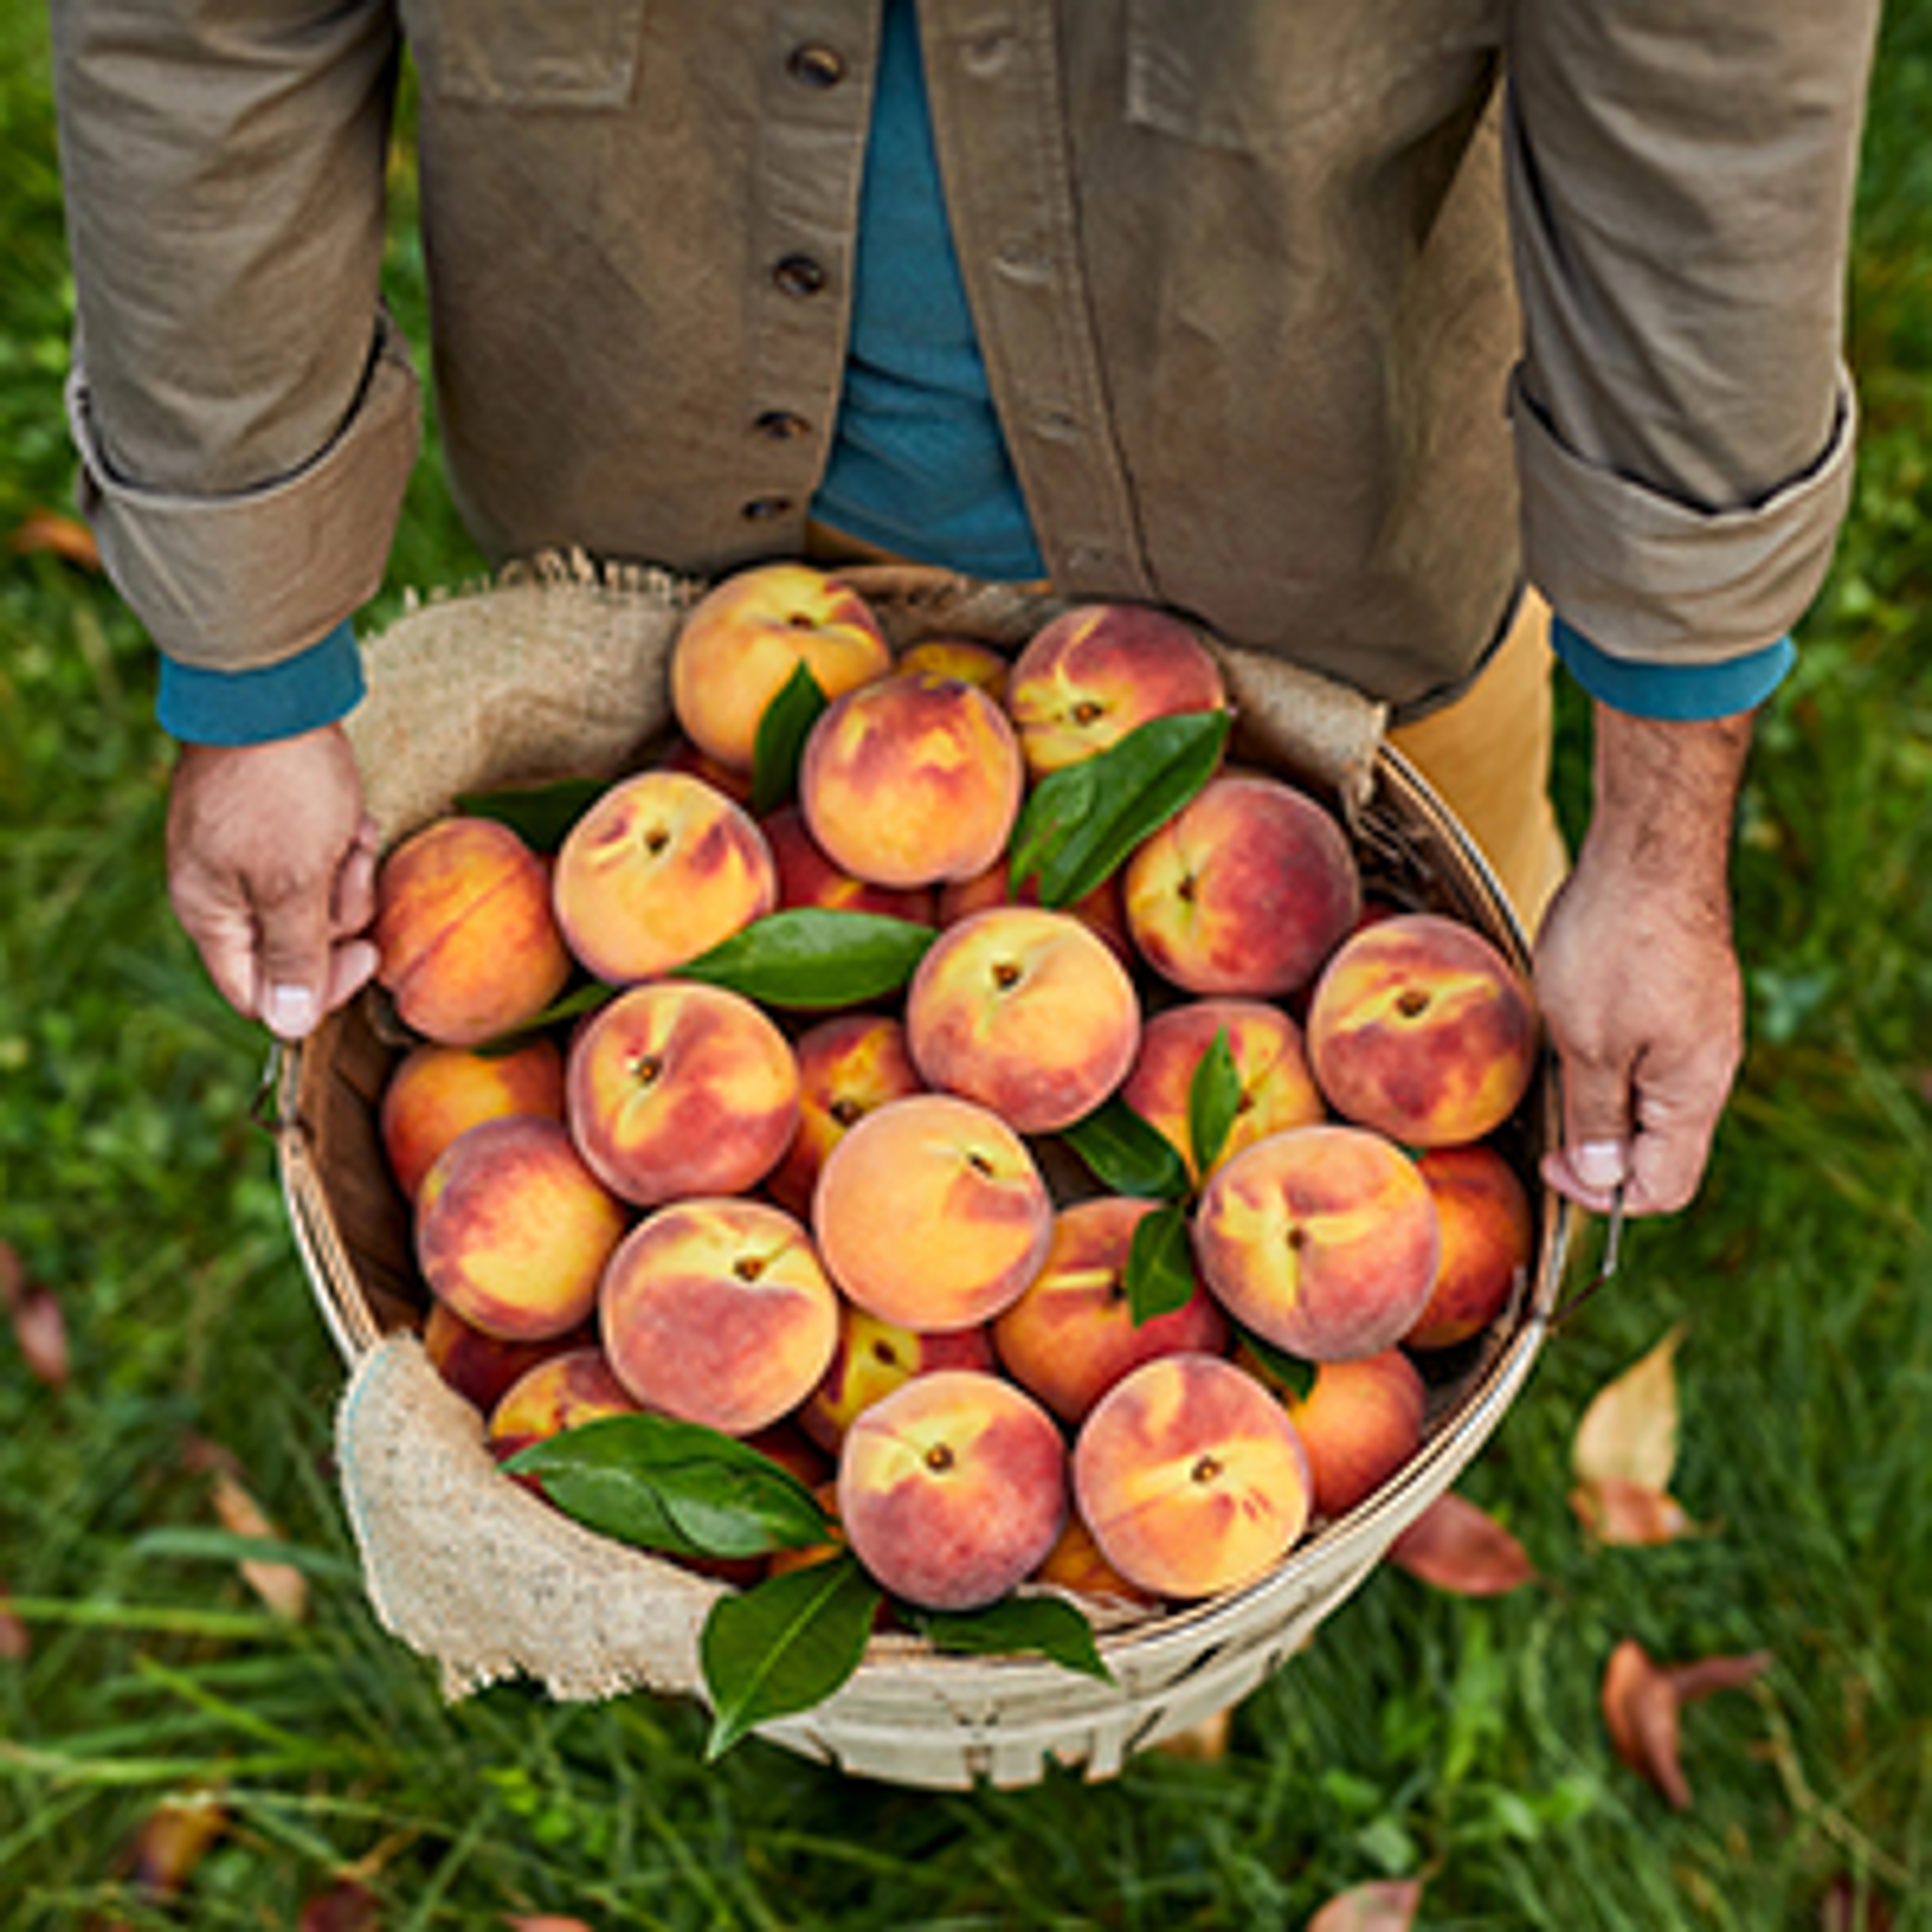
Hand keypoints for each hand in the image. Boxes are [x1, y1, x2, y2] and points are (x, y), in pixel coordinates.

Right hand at [166, 724, 380, 1038]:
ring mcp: (249, 858)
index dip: (318, 991)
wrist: (273, 692)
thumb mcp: (294, 883)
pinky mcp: (278, 827)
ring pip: (319, 903)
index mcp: (212, 917)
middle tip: (348, 869)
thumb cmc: (280, 790)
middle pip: (298, 950)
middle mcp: (223, 894)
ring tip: (347, 833)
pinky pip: (323, 859)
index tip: (367, 958)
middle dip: (338, 914)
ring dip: (346, 874)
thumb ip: (293, 957)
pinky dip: (344, 843)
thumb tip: (290, 1028)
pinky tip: (350, 817)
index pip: (259, 996)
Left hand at [1533, 702, 1752, 1216]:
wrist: (1648, 850)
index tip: (1550, 1163)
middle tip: (1542, 1120)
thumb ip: (1595, 1114)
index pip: (1663, 1187)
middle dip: (1597, 1149)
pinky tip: (1569, 1027)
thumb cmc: (1617, 942)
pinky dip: (1605, 1058)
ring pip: (1645, 1099)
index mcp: (1693, 1093)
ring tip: (1551, 1065)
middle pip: (1656, 1148)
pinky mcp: (1678, 999)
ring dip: (1597, 1099)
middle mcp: (1707, 1068)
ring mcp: (1697, 1032)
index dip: (1601, 1194)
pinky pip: (1644, 1054)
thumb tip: (1600, 1179)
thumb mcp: (1587, 1041)